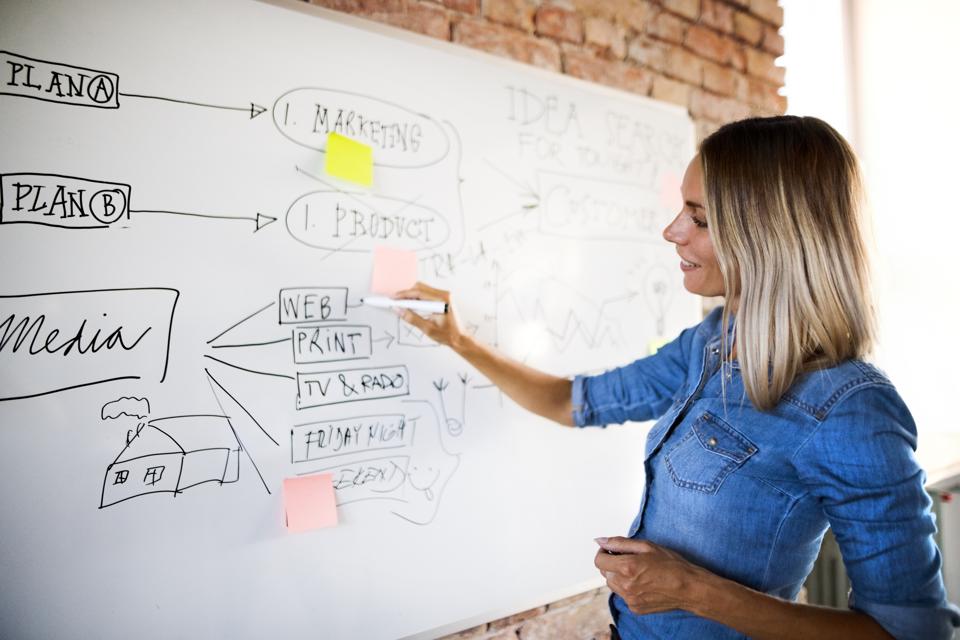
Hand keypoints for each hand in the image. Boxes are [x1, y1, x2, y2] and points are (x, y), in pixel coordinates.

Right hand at [394, 282, 464, 349]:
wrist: (460, 338)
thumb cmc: (448, 335)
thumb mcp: (427, 328)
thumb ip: (412, 318)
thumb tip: (400, 310)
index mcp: (442, 301)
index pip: (419, 292)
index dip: (404, 295)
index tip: (394, 298)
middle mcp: (445, 295)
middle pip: (420, 287)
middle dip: (407, 293)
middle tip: (396, 301)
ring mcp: (445, 295)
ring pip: (423, 289)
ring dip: (412, 295)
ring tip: (402, 304)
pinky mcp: (444, 298)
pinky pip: (428, 293)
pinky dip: (418, 297)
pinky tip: (412, 304)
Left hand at [594, 537, 708, 615]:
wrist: (689, 588)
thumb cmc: (672, 565)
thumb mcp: (646, 546)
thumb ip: (620, 543)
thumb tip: (601, 541)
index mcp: (627, 567)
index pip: (599, 560)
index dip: (603, 552)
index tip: (611, 550)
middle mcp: (625, 585)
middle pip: (604, 573)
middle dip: (612, 564)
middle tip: (629, 559)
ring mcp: (630, 599)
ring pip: (612, 585)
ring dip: (618, 576)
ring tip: (637, 572)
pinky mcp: (635, 607)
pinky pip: (623, 596)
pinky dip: (628, 588)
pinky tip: (643, 583)